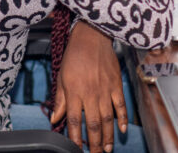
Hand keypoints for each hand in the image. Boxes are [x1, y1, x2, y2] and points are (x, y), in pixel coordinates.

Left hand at [51, 23, 126, 152]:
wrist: (92, 37)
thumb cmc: (75, 55)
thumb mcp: (62, 78)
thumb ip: (60, 100)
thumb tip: (55, 118)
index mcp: (75, 93)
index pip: (74, 121)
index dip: (75, 138)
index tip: (76, 149)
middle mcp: (91, 94)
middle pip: (93, 124)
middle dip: (93, 143)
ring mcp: (105, 90)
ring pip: (108, 119)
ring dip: (107, 136)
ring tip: (106, 149)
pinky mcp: (116, 85)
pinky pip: (121, 106)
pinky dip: (123, 119)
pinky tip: (122, 129)